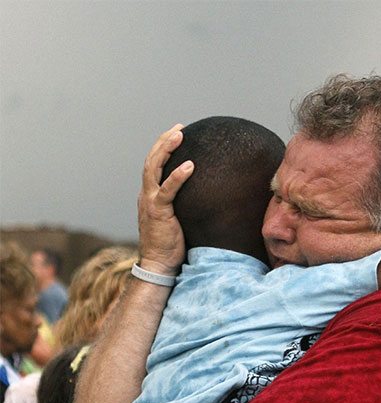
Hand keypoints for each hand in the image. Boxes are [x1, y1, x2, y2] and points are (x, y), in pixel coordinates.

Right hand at [138, 124, 194, 275]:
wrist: (159, 266)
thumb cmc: (171, 246)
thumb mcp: (177, 221)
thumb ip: (183, 207)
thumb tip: (204, 200)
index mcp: (149, 196)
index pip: (154, 166)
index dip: (163, 149)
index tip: (177, 136)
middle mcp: (146, 195)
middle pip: (151, 160)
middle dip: (164, 141)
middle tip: (179, 128)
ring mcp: (150, 202)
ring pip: (153, 168)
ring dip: (166, 148)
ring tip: (179, 134)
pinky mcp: (157, 212)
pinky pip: (167, 190)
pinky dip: (177, 176)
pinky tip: (190, 165)